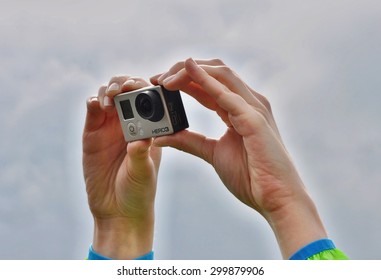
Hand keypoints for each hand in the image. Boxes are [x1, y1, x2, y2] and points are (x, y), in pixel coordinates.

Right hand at [82, 76, 160, 258]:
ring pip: (107, 97)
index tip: (138, 88)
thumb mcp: (143, 172)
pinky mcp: (92, 135)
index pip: (147, 98)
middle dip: (122, 84)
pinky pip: (92, 112)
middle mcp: (130, 124)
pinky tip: (95, 105)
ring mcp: (110, 128)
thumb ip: (141, 154)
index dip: (142, 87)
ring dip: (107, 91)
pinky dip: (92, 103)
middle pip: (126, 91)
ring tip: (109, 101)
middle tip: (120, 90)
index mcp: (148, 129)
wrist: (117, 211)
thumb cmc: (138, 192)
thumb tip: (141, 137)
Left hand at [151, 58, 326, 257]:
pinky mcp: (255, 118)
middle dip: (183, 70)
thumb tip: (163, 137)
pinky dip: (207, 80)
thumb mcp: (213, 153)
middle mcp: (247, 102)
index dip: (183, 80)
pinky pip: (227, 94)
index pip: (208, 85)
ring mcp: (253, 107)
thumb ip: (189, 142)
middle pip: (213, 72)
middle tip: (157, 79)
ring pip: (220, 74)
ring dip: (190, 72)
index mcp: (238, 109)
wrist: (274, 198)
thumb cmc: (251, 177)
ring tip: (165, 79)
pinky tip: (189, 71)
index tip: (158, 83)